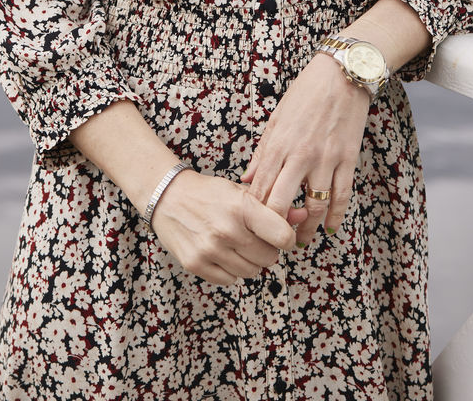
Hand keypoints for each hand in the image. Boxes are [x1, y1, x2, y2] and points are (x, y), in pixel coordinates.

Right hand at [150, 169, 302, 286]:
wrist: (168, 197)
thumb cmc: (209, 193)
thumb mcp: (240, 192)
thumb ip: (273, 207)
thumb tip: (304, 217)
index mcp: (242, 207)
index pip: (283, 236)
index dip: (288, 239)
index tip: (283, 237)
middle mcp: (227, 230)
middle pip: (269, 258)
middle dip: (268, 250)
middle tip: (257, 239)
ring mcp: (210, 250)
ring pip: (251, 272)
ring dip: (250, 262)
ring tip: (238, 245)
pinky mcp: (196, 265)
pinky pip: (229, 280)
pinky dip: (231, 270)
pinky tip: (223, 253)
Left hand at [240, 53, 370, 246]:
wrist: (342, 74)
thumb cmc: (305, 93)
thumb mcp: (277, 118)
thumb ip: (262, 152)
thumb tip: (246, 180)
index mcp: (279, 144)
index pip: (260, 188)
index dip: (253, 212)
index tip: (250, 226)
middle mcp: (300, 155)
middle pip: (281, 203)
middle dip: (274, 228)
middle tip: (272, 242)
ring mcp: (326, 159)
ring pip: (314, 207)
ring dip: (306, 229)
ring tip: (299, 242)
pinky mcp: (348, 159)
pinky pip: (342, 196)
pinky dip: (336, 217)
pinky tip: (330, 229)